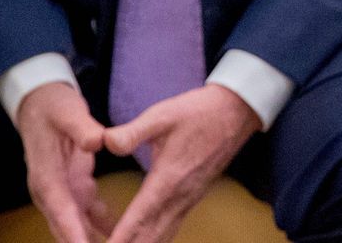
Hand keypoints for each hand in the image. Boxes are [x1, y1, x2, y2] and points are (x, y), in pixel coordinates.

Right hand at [14, 82, 112, 242]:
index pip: (61, 210)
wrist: (41, 103)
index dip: (73, 233)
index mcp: (47, 176)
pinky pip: (89, 213)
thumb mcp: (69, 111)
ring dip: (92, 239)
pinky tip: (123, 234)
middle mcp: (51, 190)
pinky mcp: (74, 187)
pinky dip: (103, 225)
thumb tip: (96, 141)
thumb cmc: (54, 107)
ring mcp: (62, 191)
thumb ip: (83, 127)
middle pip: (66, 227)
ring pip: (77, 225)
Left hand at [103, 85, 260, 242]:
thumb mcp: (161, 115)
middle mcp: (178, 197)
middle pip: (149, 237)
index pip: (138, 220)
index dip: (120, 240)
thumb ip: (132, 131)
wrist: (235, 112)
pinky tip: (143, 242)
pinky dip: (153, 240)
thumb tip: (105, 143)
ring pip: (161, 236)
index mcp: (167, 180)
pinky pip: (170, 229)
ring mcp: (187, 200)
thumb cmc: (197, 112)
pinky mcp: (191, 198)